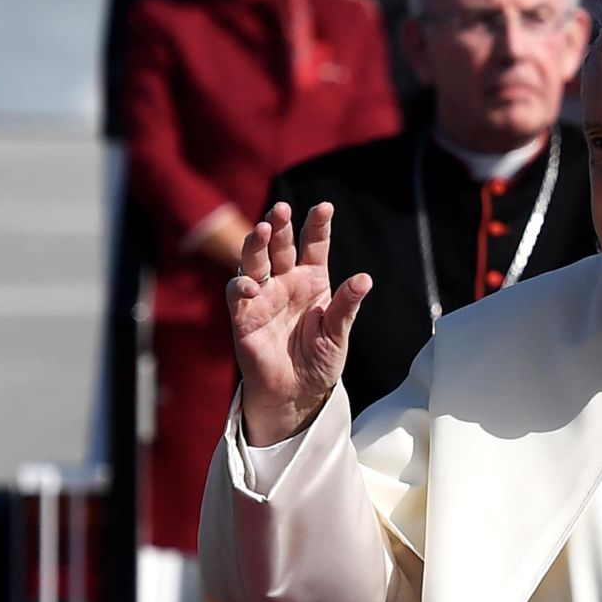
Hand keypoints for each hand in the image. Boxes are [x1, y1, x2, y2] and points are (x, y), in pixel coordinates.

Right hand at [228, 202, 370, 444]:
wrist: (297, 393)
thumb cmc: (319, 360)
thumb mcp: (338, 334)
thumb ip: (347, 306)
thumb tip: (364, 278)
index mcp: (312, 280)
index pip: (314, 246)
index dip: (317, 226)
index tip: (325, 207)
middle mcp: (285, 282)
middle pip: (280, 246)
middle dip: (279, 225)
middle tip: (281, 209)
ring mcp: (263, 296)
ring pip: (254, 261)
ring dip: (255, 244)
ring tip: (262, 229)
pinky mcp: (243, 315)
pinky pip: (237, 293)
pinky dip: (241, 285)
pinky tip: (251, 284)